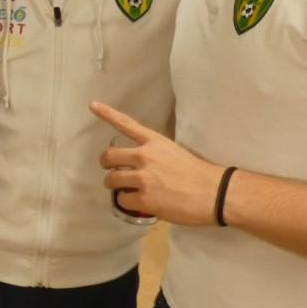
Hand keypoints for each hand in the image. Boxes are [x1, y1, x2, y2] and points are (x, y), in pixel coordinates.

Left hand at [91, 101, 224, 225]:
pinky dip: (128, 203)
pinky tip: (140, 203)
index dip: (107, 114)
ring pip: (112, 180)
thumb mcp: (173, 151)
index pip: (126, 124)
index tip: (92, 105)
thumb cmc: (197, 173)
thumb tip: (138, 164)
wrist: (214, 192)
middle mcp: (144, 156)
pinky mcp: (144, 199)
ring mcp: (143, 178)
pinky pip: (123, 200)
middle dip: (106, 165)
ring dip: (115, 186)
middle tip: (111, 171)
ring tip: (126, 190)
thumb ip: (153, 153)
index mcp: (154, 141)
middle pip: (109, 157)